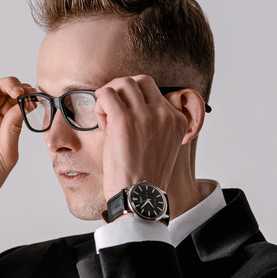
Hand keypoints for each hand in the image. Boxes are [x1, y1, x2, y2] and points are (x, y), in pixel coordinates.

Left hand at [94, 75, 188, 201]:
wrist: (139, 196)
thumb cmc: (145, 178)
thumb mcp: (162, 148)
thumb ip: (156, 127)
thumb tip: (132, 110)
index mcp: (177, 121)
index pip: (155, 93)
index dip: (137, 102)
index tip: (128, 120)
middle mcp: (164, 114)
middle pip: (141, 80)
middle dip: (123, 90)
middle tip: (113, 107)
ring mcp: (145, 115)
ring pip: (123, 82)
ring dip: (110, 95)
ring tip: (107, 116)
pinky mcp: (124, 120)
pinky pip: (106, 94)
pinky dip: (100, 104)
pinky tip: (102, 122)